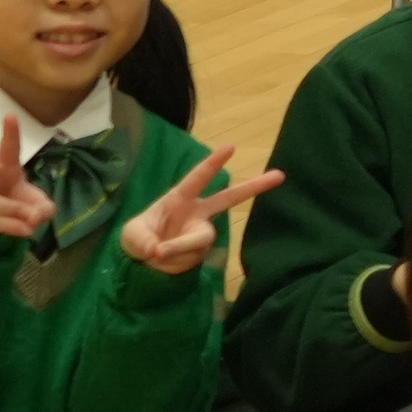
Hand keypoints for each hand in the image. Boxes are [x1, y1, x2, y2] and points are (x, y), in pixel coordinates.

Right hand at [0, 120, 55, 246]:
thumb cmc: (15, 202)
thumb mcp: (36, 205)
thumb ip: (43, 208)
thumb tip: (35, 216)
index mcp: (4, 168)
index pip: (9, 149)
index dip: (10, 133)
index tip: (10, 115)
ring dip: (11, 210)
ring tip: (30, 221)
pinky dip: (12, 227)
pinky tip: (26, 231)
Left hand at [113, 147, 271, 278]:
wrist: (143, 264)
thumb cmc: (138, 238)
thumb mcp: (131, 235)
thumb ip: (144, 240)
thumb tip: (159, 251)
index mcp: (179, 199)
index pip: (198, 178)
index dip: (213, 163)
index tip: (231, 147)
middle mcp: (197, 213)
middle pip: (230, 198)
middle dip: (255, 186)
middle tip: (280, 175)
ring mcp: (201, 233)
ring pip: (199, 240)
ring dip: (178, 249)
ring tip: (157, 255)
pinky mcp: (202, 252)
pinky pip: (192, 259)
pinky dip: (174, 263)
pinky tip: (164, 263)